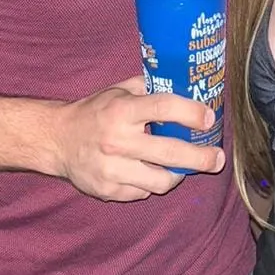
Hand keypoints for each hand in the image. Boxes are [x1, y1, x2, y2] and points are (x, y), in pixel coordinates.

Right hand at [56, 76, 224, 200]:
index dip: (192, 113)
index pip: (164, 108)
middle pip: (171, 153)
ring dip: (179, 174)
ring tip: (186, 167)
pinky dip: (153, 183)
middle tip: (217, 158)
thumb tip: (184, 82)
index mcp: (122, 111)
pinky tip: (154, 172)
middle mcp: (117, 141)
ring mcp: (113, 169)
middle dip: (201, 158)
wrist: (57, 140)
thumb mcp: (118, 91)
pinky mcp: (109, 190)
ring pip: (162, 181)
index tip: (209, 118)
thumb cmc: (93, 112)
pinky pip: (144, 192)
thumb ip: (148, 88)